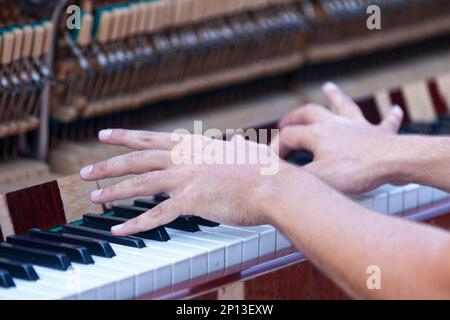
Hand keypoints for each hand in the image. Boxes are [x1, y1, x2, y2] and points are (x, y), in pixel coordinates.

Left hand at [80, 129, 295, 235]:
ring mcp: (187, 178)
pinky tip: (119, 229)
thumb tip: (238, 142)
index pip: (153, 138)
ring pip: (140, 183)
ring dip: (114, 190)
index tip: (105, 135)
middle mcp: (186, 158)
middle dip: (109, 164)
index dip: (126, 136)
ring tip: (93, 196)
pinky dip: (136, 223)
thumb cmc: (265, 171)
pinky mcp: (192, 201)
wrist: (276, 186)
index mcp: (195, 146)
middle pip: (138, 159)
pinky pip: (157, 214)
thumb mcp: (245, 152)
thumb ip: (234, 148)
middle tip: (85, 169)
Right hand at [271, 82, 404, 193]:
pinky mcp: (380, 134)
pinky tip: (395, 109)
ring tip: (328, 87)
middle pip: (309, 113)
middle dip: (294, 117)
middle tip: (284, 122)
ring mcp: (358, 126)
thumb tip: (275, 176)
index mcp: (317, 134)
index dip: (276, 148)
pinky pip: (385, 121)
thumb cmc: (356, 170)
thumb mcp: (318, 178)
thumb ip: (295, 176)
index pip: (289, 137)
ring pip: (344, 106)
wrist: (393, 161)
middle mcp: (335, 124)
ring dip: (335, 96)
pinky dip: (389, 116)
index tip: (272, 160)